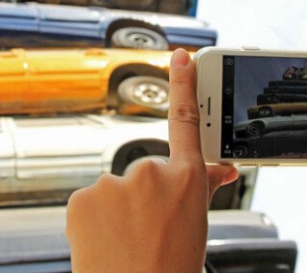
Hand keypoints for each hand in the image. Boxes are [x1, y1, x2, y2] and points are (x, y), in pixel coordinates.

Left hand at [66, 48, 238, 272]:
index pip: (187, 120)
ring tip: (126, 243)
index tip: (181, 55)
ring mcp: (114, 184)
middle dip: (144, 197)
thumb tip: (223, 168)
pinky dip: (94, 221)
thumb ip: (202, 188)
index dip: (184, 83)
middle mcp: (152, 173)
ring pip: (116, 191)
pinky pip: (91, 203)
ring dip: (119, 212)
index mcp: (187, 180)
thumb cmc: (171, 269)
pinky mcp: (83, 197)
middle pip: (145, 173)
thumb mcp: (196, 226)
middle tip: (148, 231)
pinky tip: (105, 242)